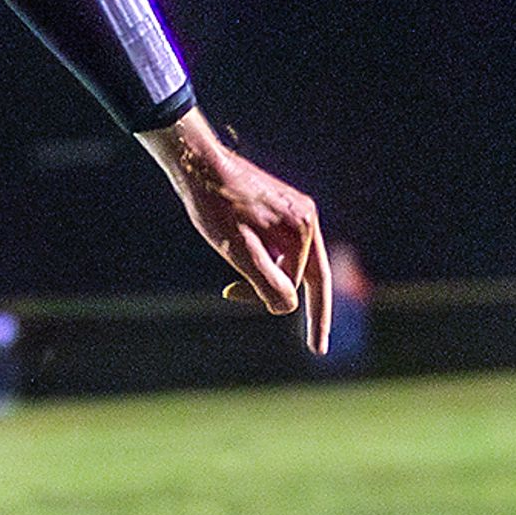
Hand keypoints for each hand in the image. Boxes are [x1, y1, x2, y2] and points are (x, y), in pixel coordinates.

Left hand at [145, 113, 329, 354]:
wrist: (197, 165)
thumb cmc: (215, 207)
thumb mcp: (238, 251)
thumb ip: (265, 281)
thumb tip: (286, 307)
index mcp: (303, 228)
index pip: (307, 283)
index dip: (306, 315)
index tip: (318, 349)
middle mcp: (306, 217)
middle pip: (300, 272)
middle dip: (269, 289)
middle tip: (229, 293)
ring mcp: (294, 210)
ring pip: (286, 259)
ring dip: (260, 273)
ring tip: (224, 270)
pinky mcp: (278, 207)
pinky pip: (277, 244)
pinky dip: (258, 257)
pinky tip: (231, 249)